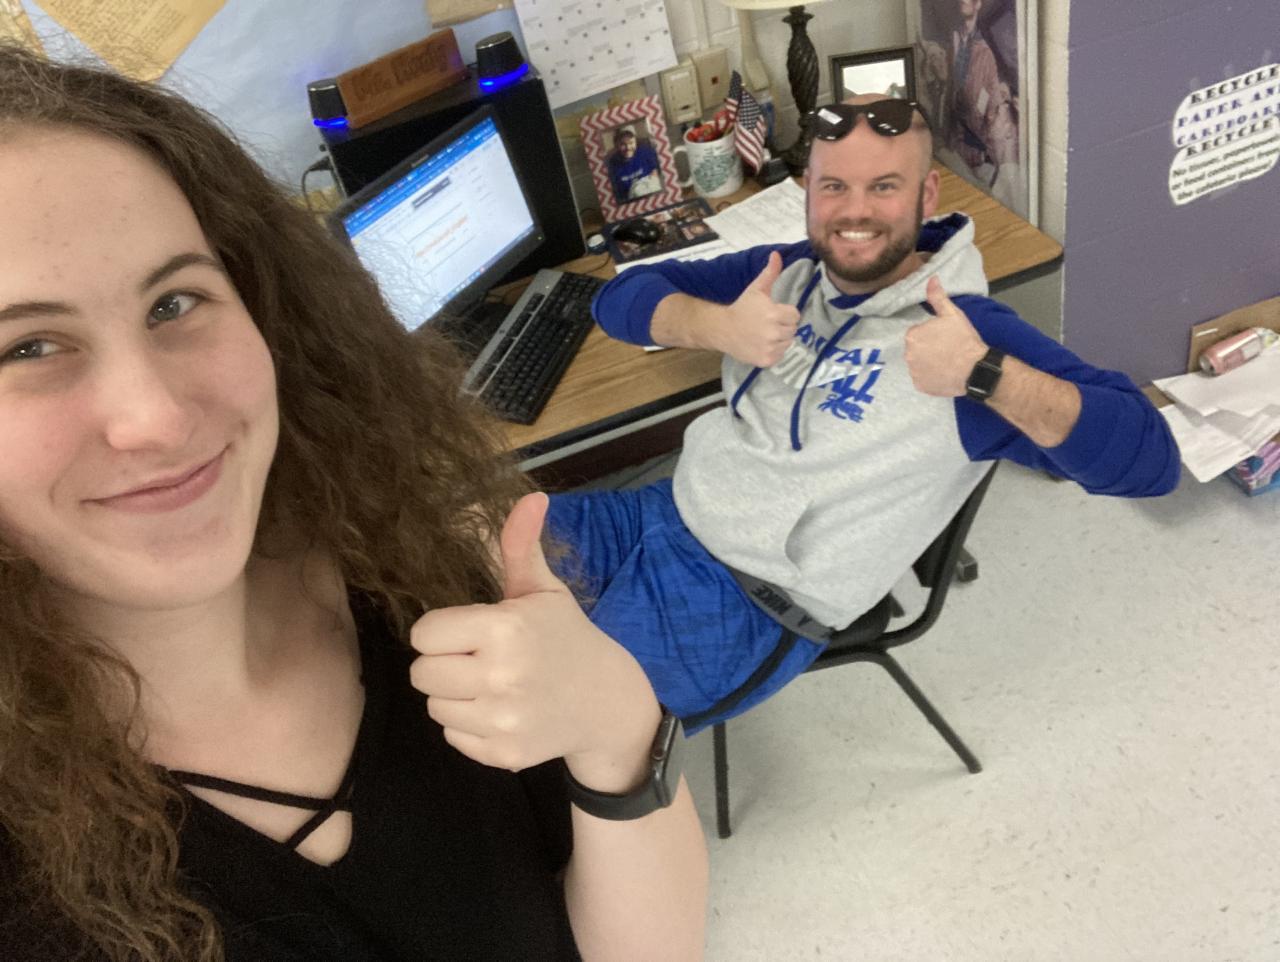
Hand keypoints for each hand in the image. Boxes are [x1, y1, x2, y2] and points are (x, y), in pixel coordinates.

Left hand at [409, 493, 659, 788]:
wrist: (608, 704)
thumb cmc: (567, 638)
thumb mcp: (544, 591)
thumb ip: (521, 546)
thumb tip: (530, 496)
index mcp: (506, 628)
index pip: (424, 634)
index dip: (441, 630)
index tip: (469, 630)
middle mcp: (501, 676)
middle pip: (421, 673)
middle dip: (443, 663)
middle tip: (477, 658)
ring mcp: (502, 720)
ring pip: (434, 706)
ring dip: (454, 695)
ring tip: (490, 684)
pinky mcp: (503, 755)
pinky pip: (453, 736)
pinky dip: (469, 726)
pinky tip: (500, 710)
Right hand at [718, 251, 800, 366]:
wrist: (723, 329)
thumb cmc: (742, 307)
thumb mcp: (756, 289)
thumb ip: (770, 273)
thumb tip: (776, 254)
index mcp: (773, 313)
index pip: (795, 315)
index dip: (785, 312)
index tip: (773, 312)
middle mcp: (773, 333)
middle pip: (793, 329)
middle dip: (783, 325)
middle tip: (768, 323)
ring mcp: (769, 348)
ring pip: (788, 343)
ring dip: (780, 339)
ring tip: (765, 334)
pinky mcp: (766, 360)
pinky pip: (780, 354)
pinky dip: (774, 350)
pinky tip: (762, 344)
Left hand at [904, 276, 989, 396]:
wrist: (976, 368)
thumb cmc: (964, 340)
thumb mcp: (952, 314)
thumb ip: (937, 297)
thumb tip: (931, 279)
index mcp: (912, 336)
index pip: (917, 333)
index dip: (931, 335)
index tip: (944, 337)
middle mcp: (908, 355)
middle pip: (916, 349)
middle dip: (928, 349)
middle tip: (946, 349)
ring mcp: (914, 372)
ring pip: (919, 364)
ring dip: (928, 363)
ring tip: (946, 362)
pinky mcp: (921, 386)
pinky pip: (923, 380)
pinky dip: (931, 377)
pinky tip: (944, 373)